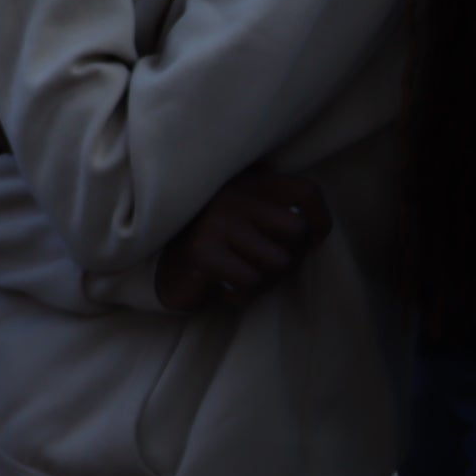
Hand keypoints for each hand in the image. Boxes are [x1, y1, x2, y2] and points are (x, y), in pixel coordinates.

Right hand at [155, 169, 332, 311]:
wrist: (155, 268)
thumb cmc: (214, 246)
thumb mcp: (246, 218)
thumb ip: (276, 212)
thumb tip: (314, 229)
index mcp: (247, 182)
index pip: (306, 192)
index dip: (320, 219)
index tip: (312, 240)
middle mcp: (233, 193)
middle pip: (298, 231)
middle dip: (288, 258)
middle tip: (263, 266)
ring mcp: (216, 220)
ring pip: (278, 261)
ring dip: (266, 280)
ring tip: (242, 276)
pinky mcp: (202, 249)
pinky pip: (250, 279)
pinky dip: (242, 292)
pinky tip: (223, 286)